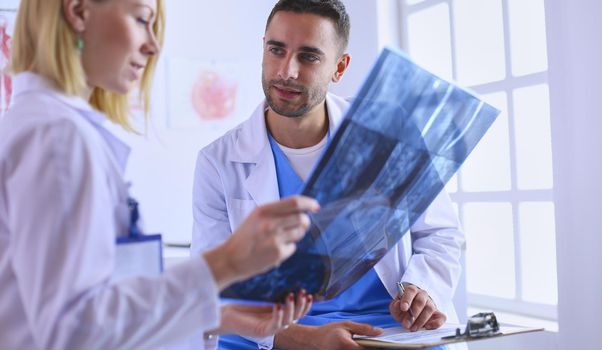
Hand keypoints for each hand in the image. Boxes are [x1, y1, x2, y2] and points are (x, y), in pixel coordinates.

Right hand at [204, 196, 319, 288]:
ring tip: (281, 238)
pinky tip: (273, 250)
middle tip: (299, 225)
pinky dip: (287, 249)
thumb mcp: (256, 217)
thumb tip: (300, 209)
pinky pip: (293, 248)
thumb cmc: (244, 237)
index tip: (316, 206)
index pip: (294, 202)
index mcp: (264, 210)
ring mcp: (275, 239)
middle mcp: (270, 223)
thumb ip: (275, 212)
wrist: (230, 259)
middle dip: (304, 222)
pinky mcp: (278, 253)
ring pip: (300, 233)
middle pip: (302, 218)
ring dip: (296, 235)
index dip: (308, 203)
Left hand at [208, 291, 312, 337]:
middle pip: (296, 317)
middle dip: (301, 305)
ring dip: (291, 308)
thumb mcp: (263, 295)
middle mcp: (278, 322)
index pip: (298, 311)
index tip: (308, 293)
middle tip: (303, 293)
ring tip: (289, 295)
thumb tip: (287, 276)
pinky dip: (278, 315)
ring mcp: (271, 328)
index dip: (305, 304)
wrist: (227, 314)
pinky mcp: (262, 331)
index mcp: (280, 315)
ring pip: (288, 321)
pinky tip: (278, 305)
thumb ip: (275, 291)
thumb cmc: (244, 303)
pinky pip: (274, 324)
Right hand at [274, 321, 382, 349]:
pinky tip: (358, 348)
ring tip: (363, 346)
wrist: (312, 341)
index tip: (382, 345)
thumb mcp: (346, 325)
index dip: (378, 347)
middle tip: (374, 345)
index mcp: (347, 344)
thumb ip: (364, 329)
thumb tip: (380, 331)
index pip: (368, 349)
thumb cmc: (328, 332)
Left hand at [389, 283, 445, 331]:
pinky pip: (441, 317)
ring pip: (429, 309)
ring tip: (413, 328)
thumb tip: (398, 305)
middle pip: (421, 301)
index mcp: (412, 290)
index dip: (407, 299)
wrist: (410, 314)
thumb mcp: (395, 307)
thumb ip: (395, 306)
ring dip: (421, 320)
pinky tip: (427, 327)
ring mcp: (431, 304)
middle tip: (406, 324)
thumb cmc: (402, 309)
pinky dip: (436, 323)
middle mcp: (423, 295)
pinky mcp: (438, 314)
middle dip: (413, 314)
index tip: (403, 308)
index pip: (411, 291)